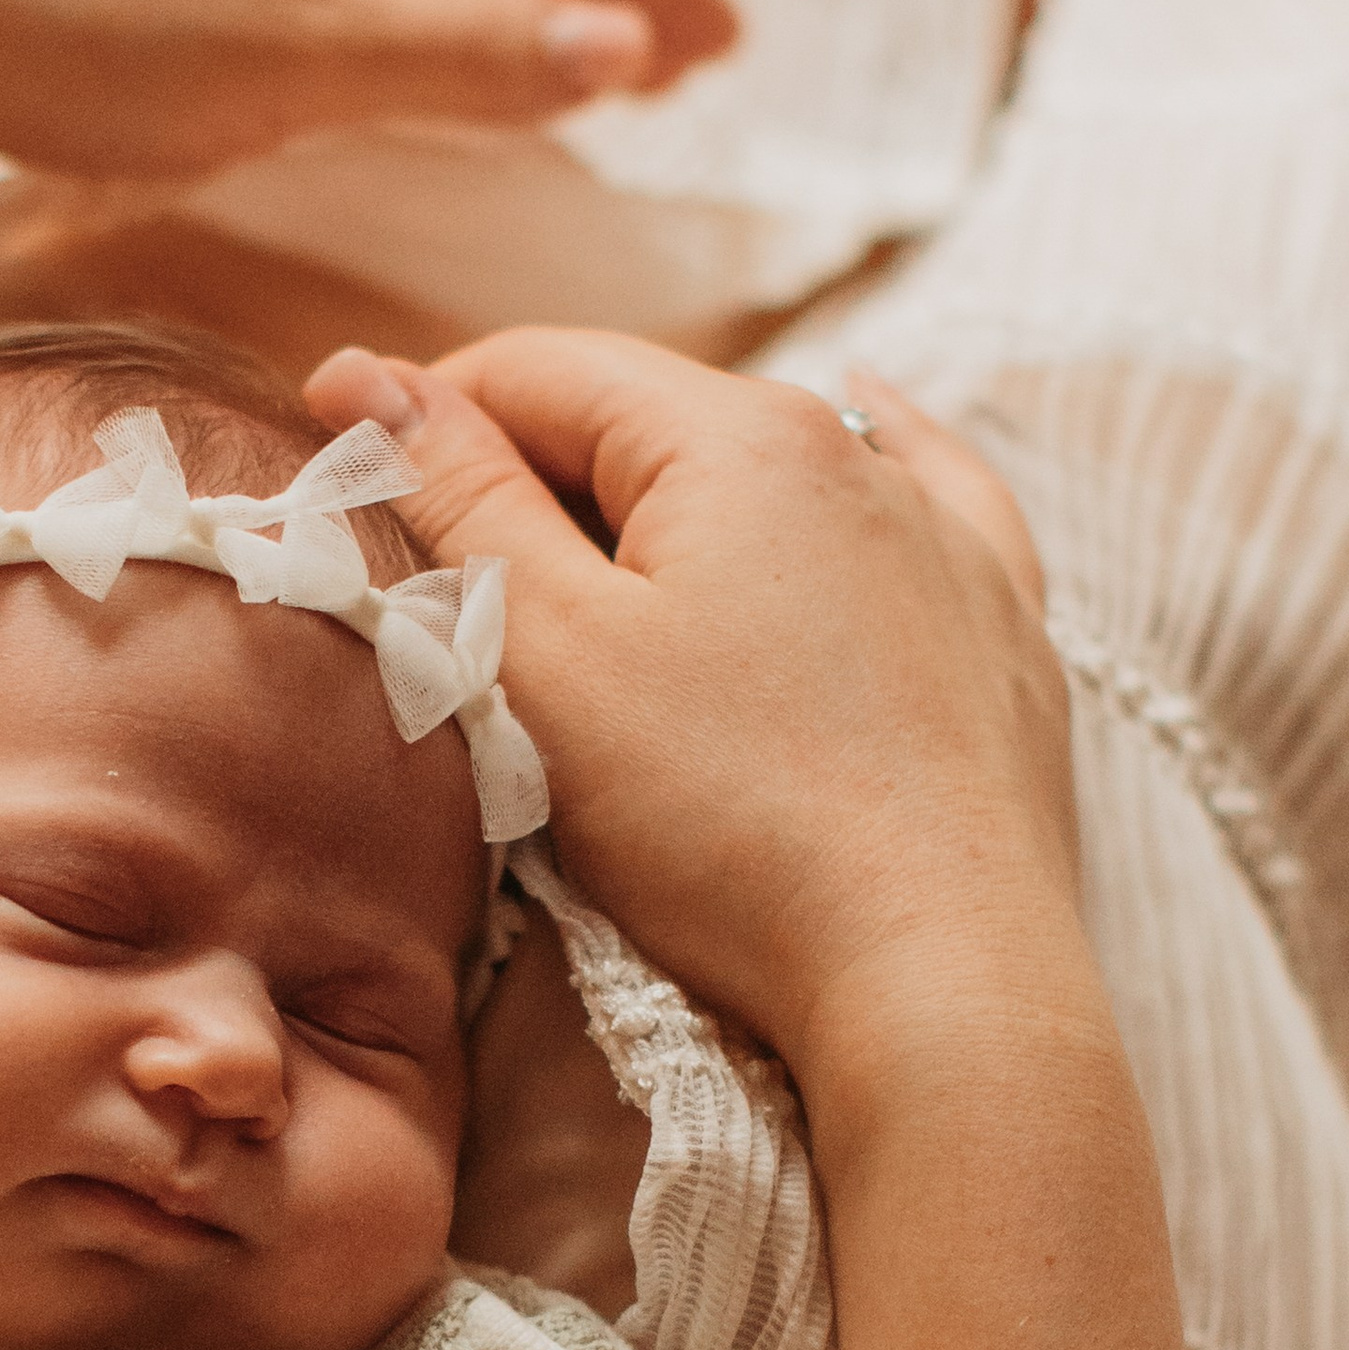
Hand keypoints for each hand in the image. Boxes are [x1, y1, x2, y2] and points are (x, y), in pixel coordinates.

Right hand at [304, 339, 1071, 1110]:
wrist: (938, 977)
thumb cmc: (730, 831)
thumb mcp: (553, 660)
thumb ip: (459, 505)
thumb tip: (367, 380)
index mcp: (733, 436)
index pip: (536, 372)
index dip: (423, 417)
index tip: (352, 481)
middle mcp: (854, 453)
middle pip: (647, 420)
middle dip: (538, 474)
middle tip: (453, 577)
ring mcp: (941, 538)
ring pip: (767, 470)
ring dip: (667, 500)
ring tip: (595, 561)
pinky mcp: (996, 625)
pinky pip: (923, 502)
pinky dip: (870, 464)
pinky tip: (875, 415)